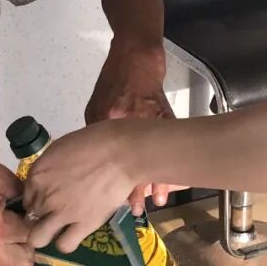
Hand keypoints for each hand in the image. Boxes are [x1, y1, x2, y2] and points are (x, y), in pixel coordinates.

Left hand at [23, 120, 152, 252]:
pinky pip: (64, 245)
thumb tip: (49, 179)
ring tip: (58, 230)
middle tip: (53, 214)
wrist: (121, 153)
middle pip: (30, 217)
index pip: (26, 198)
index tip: (48, 199)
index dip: (37, 200)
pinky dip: (66, 242)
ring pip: (38, 238)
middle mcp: (44, 197)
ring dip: (45, 235)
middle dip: (40, 217)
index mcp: (36, 175)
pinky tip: (73, 234)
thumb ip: (49, 169)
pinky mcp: (82, 225)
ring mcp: (62, 213)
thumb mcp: (61, 149)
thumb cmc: (95, 142)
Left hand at [84, 41, 180, 211]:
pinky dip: (171, 158)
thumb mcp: (95, 106)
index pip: (105, 157)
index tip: (110, 200)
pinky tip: (174, 176)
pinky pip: (168, 143)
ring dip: (156, 179)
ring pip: (153, 154)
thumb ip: (94, 131)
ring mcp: (149, 118)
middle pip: (131, 160)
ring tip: (159, 199)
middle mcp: (128, 121)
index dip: (107, 180)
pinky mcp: (165, 115)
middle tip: (135, 209)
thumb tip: (92, 157)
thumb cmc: (113, 80)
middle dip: (134, 188)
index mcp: (106, 119)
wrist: (136, 56)